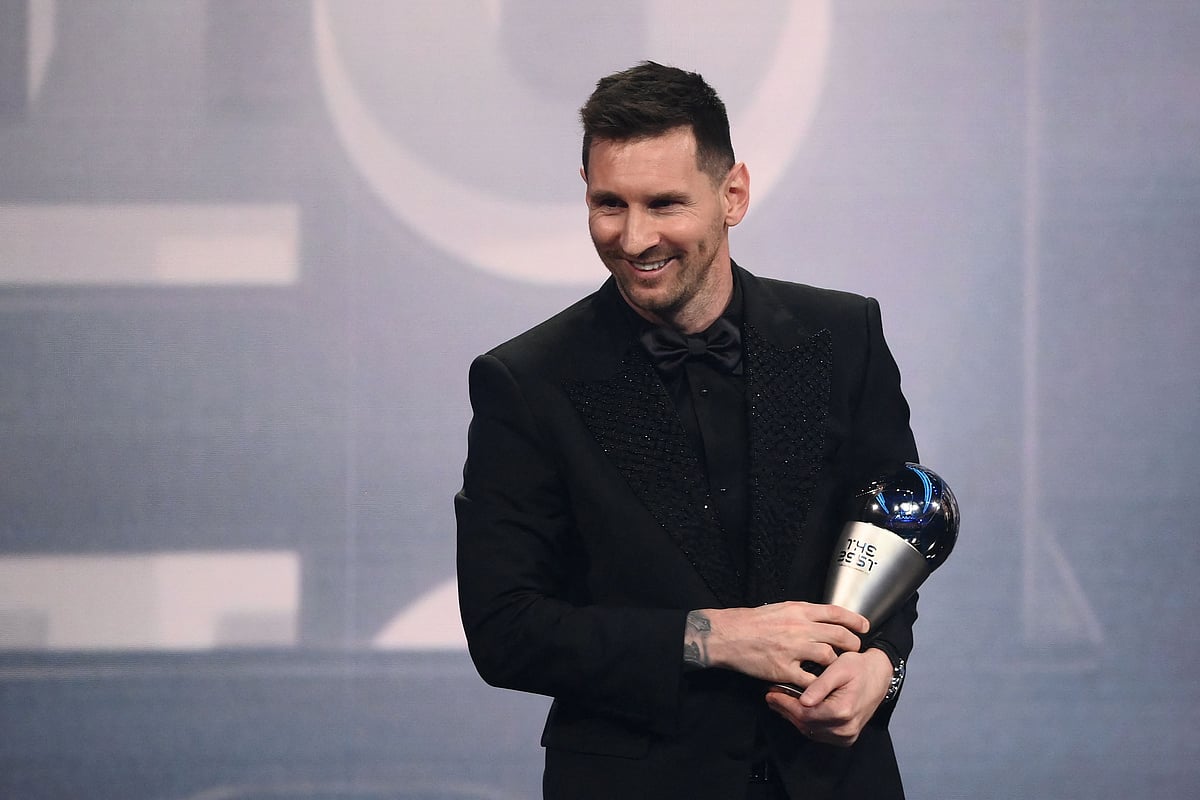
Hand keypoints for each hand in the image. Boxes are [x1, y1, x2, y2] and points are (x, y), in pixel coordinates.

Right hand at [685, 602, 867, 687]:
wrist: (727, 635)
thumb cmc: (751, 621)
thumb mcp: (780, 608)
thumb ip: (802, 613)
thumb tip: (822, 618)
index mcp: (799, 611)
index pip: (836, 613)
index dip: (854, 620)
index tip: (864, 626)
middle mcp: (799, 628)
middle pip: (839, 636)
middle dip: (852, 644)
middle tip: (853, 650)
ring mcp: (793, 650)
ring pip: (829, 658)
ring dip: (836, 664)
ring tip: (837, 669)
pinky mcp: (783, 669)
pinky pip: (809, 680)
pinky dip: (817, 684)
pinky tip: (819, 685)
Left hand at [764, 648, 892, 746]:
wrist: (880, 675)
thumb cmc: (859, 668)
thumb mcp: (839, 668)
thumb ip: (820, 685)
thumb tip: (803, 701)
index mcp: (843, 711)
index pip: (804, 714)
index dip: (785, 704)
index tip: (771, 693)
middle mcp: (845, 728)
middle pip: (805, 725)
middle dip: (786, 710)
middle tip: (771, 696)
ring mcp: (846, 736)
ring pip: (810, 731)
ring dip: (793, 717)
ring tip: (780, 701)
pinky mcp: (846, 737)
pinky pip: (819, 733)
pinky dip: (806, 722)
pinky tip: (796, 710)